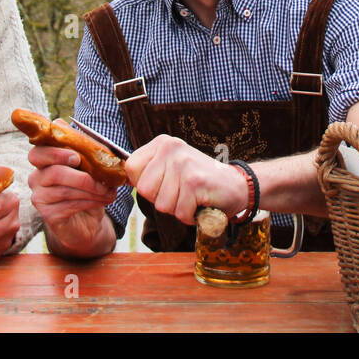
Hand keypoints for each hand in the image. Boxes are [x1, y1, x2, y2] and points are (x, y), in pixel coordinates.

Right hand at [27, 144, 116, 256]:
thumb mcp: (88, 170)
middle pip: (55, 173)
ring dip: (92, 191)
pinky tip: (102, 200)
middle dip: (82, 177)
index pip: (37, 154)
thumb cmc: (85, 189)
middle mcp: (36, 179)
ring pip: (65, 191)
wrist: (86, 220)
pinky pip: (69, 206)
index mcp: (43, 162)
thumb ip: (88, 159)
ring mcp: (40, 198)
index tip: (77, 158)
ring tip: (108, 192)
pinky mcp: (48, 215)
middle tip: (102, 180)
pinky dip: (90, 202)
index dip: (56, 154)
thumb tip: (102, 156)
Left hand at [124, 135, 248, 225]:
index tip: (164, 184)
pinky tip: (200, 203)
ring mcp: (183, 164)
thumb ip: (148, 171)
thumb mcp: (171, 167)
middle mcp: (171, 149)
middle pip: (144, 190)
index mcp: (162, 143)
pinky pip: (179, 212)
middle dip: (162, 199)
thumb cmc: (200, 181)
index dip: (145, 185)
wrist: (237, 185)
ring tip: (192, 197)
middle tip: (182, 192)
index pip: (131, 168)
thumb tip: (121, 178)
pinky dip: (190, 215)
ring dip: (177, 209)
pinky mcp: (195, 182)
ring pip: (161, 204)